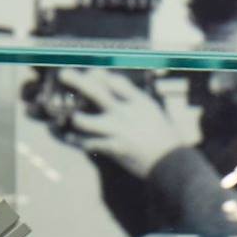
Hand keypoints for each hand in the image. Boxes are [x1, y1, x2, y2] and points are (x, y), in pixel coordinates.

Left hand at [56, 70, 185, 177]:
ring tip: (74, 118)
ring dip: (76, 119)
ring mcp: (118, 131)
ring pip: (84, 120)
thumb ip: (136, 101)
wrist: (173, 163)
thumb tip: (119, 91)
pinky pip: (88, 143)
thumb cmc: (165, 138)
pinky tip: (73, 139)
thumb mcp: (154, 112)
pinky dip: (80, 141)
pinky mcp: (113, 148)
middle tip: (64, 74)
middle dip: (77, 81)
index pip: (114, 81)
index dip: (100, 75)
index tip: (93, 73)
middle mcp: (126, 113)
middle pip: (96, 92)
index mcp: (139, 102)